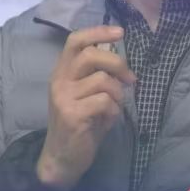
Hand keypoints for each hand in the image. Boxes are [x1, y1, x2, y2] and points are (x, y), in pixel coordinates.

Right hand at [36, 26, 134, 190]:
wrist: (62, 158)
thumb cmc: (79, 125)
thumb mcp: (85, 96)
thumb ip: (97, 76)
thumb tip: (121, 63)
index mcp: (62, 72)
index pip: (75, 41)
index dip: (98, 32)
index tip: (119, 32)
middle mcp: (59, 81)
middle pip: (91, 55)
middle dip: (117, 63)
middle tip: (130, 79)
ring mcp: (64, 97)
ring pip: (103, 80)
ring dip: (118, 94)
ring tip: (114, 106)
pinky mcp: (73, 115)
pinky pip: (105, 102)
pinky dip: (114, 110)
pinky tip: (108, 120)